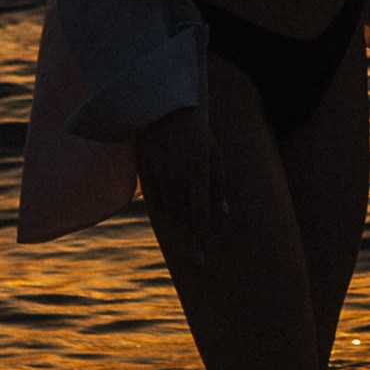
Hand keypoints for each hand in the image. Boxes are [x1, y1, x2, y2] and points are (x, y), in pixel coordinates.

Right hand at [135, 104, 223, 225]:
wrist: (164, 112)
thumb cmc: (196, 133)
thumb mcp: (214, 153)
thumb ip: (219, 184)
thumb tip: (223, 213)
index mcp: (198, 173)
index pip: (199, 214)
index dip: (200, 237)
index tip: (200, 257)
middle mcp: (177, 178)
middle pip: (184, 215)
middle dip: (192, 220)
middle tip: (198, 213)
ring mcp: (159, 177)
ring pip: (170, 211)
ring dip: (180, 214)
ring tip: (187, 202)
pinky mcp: (146, 175)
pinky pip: (155, 203)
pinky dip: (165, 208)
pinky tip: (173, 200)